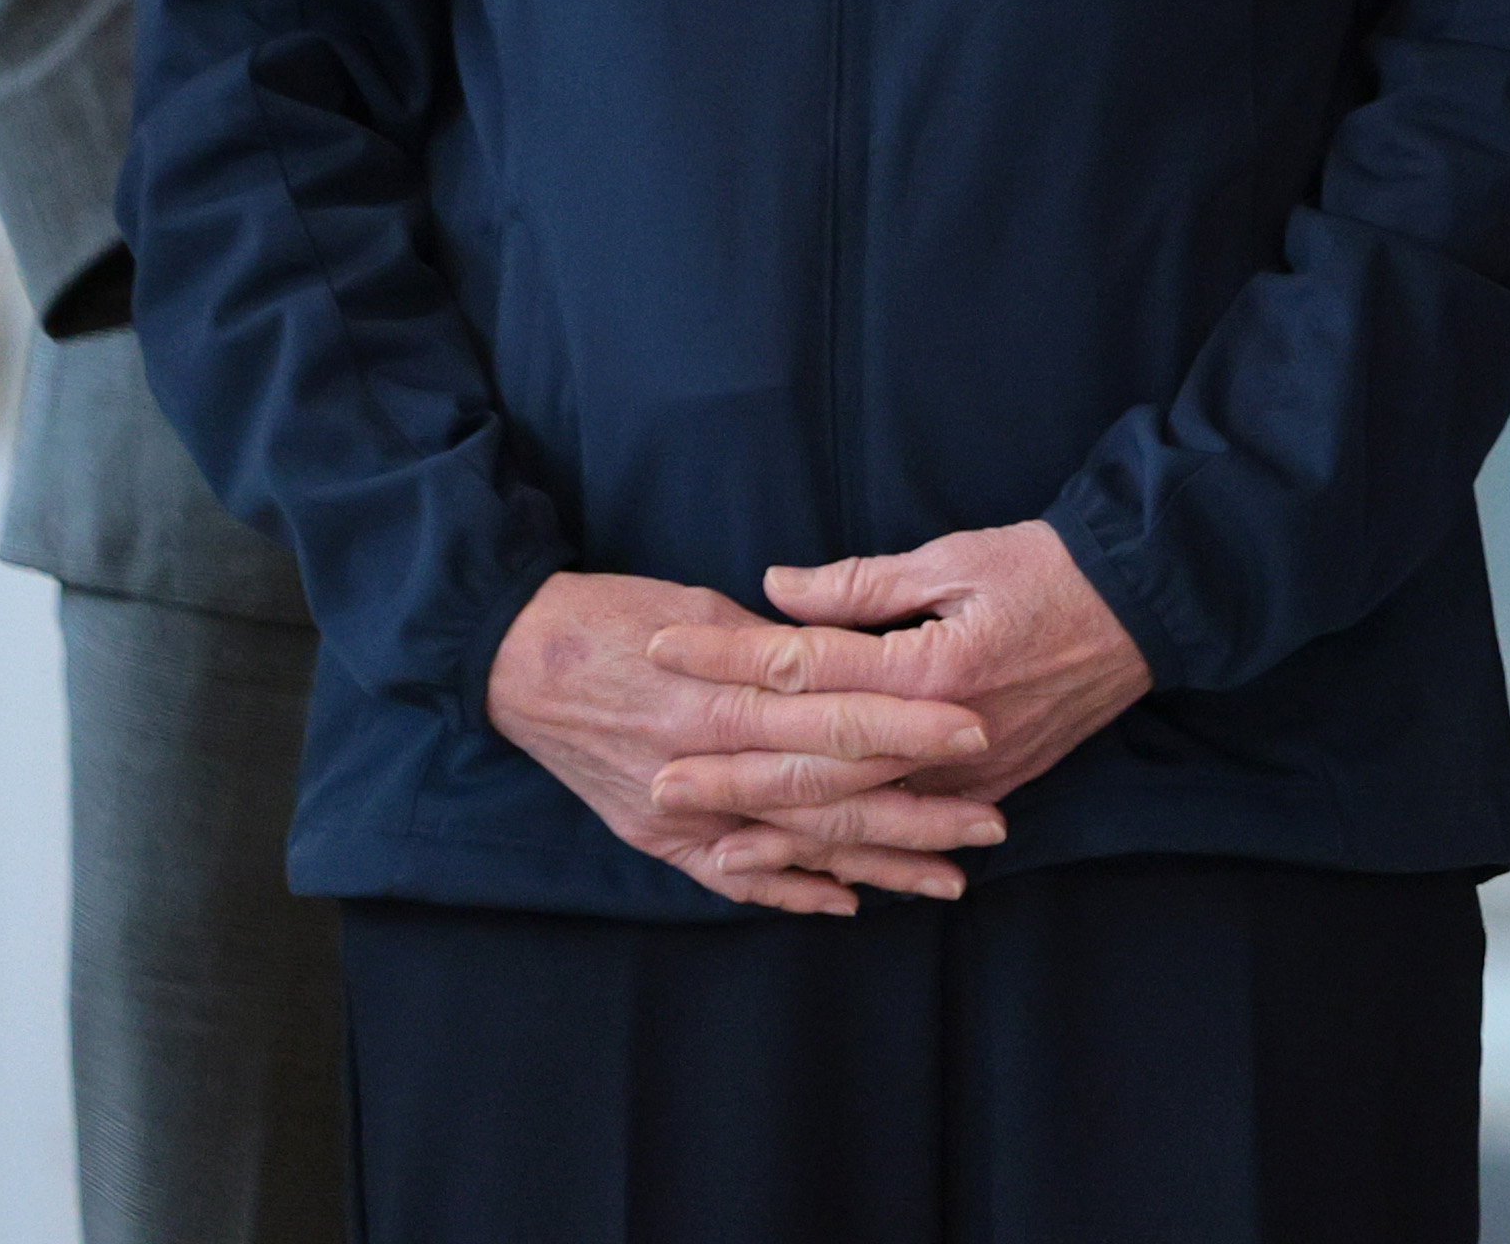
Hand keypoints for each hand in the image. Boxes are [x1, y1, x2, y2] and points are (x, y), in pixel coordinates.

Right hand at [489, 569, 998, 915]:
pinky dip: (792, 891)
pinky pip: (733, 877)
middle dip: (916, 812)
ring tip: (949, 879)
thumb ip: (781, 647)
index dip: (908, 727)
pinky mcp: (655, 839)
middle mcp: (702, 760)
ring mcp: (676, 809)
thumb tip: (859, 662)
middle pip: (828, 792)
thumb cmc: (615, 615)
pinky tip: (848, 902)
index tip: (976, 731)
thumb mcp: (705, 608)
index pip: (834, 716)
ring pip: (795, 845)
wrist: (514, 662)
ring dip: (875, 864)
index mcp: (720, 692)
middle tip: (994, 823)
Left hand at [650, 520, 1153, 811]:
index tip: (660, 648)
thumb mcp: (955, 557)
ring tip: (714, 842)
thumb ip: (860, 585)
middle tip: (658, 781)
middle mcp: (945, 732)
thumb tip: (775, 591)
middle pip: (817, 762)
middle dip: (732, 772)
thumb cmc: (1052, 568)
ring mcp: (973, 771)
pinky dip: (860, 852)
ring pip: (861, 814)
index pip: (803, 663)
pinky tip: (814, 863)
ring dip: (784, 831)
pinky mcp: (996, 786)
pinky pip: (915, 831)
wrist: (1151, 605)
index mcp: (929, 666)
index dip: (726, 654)